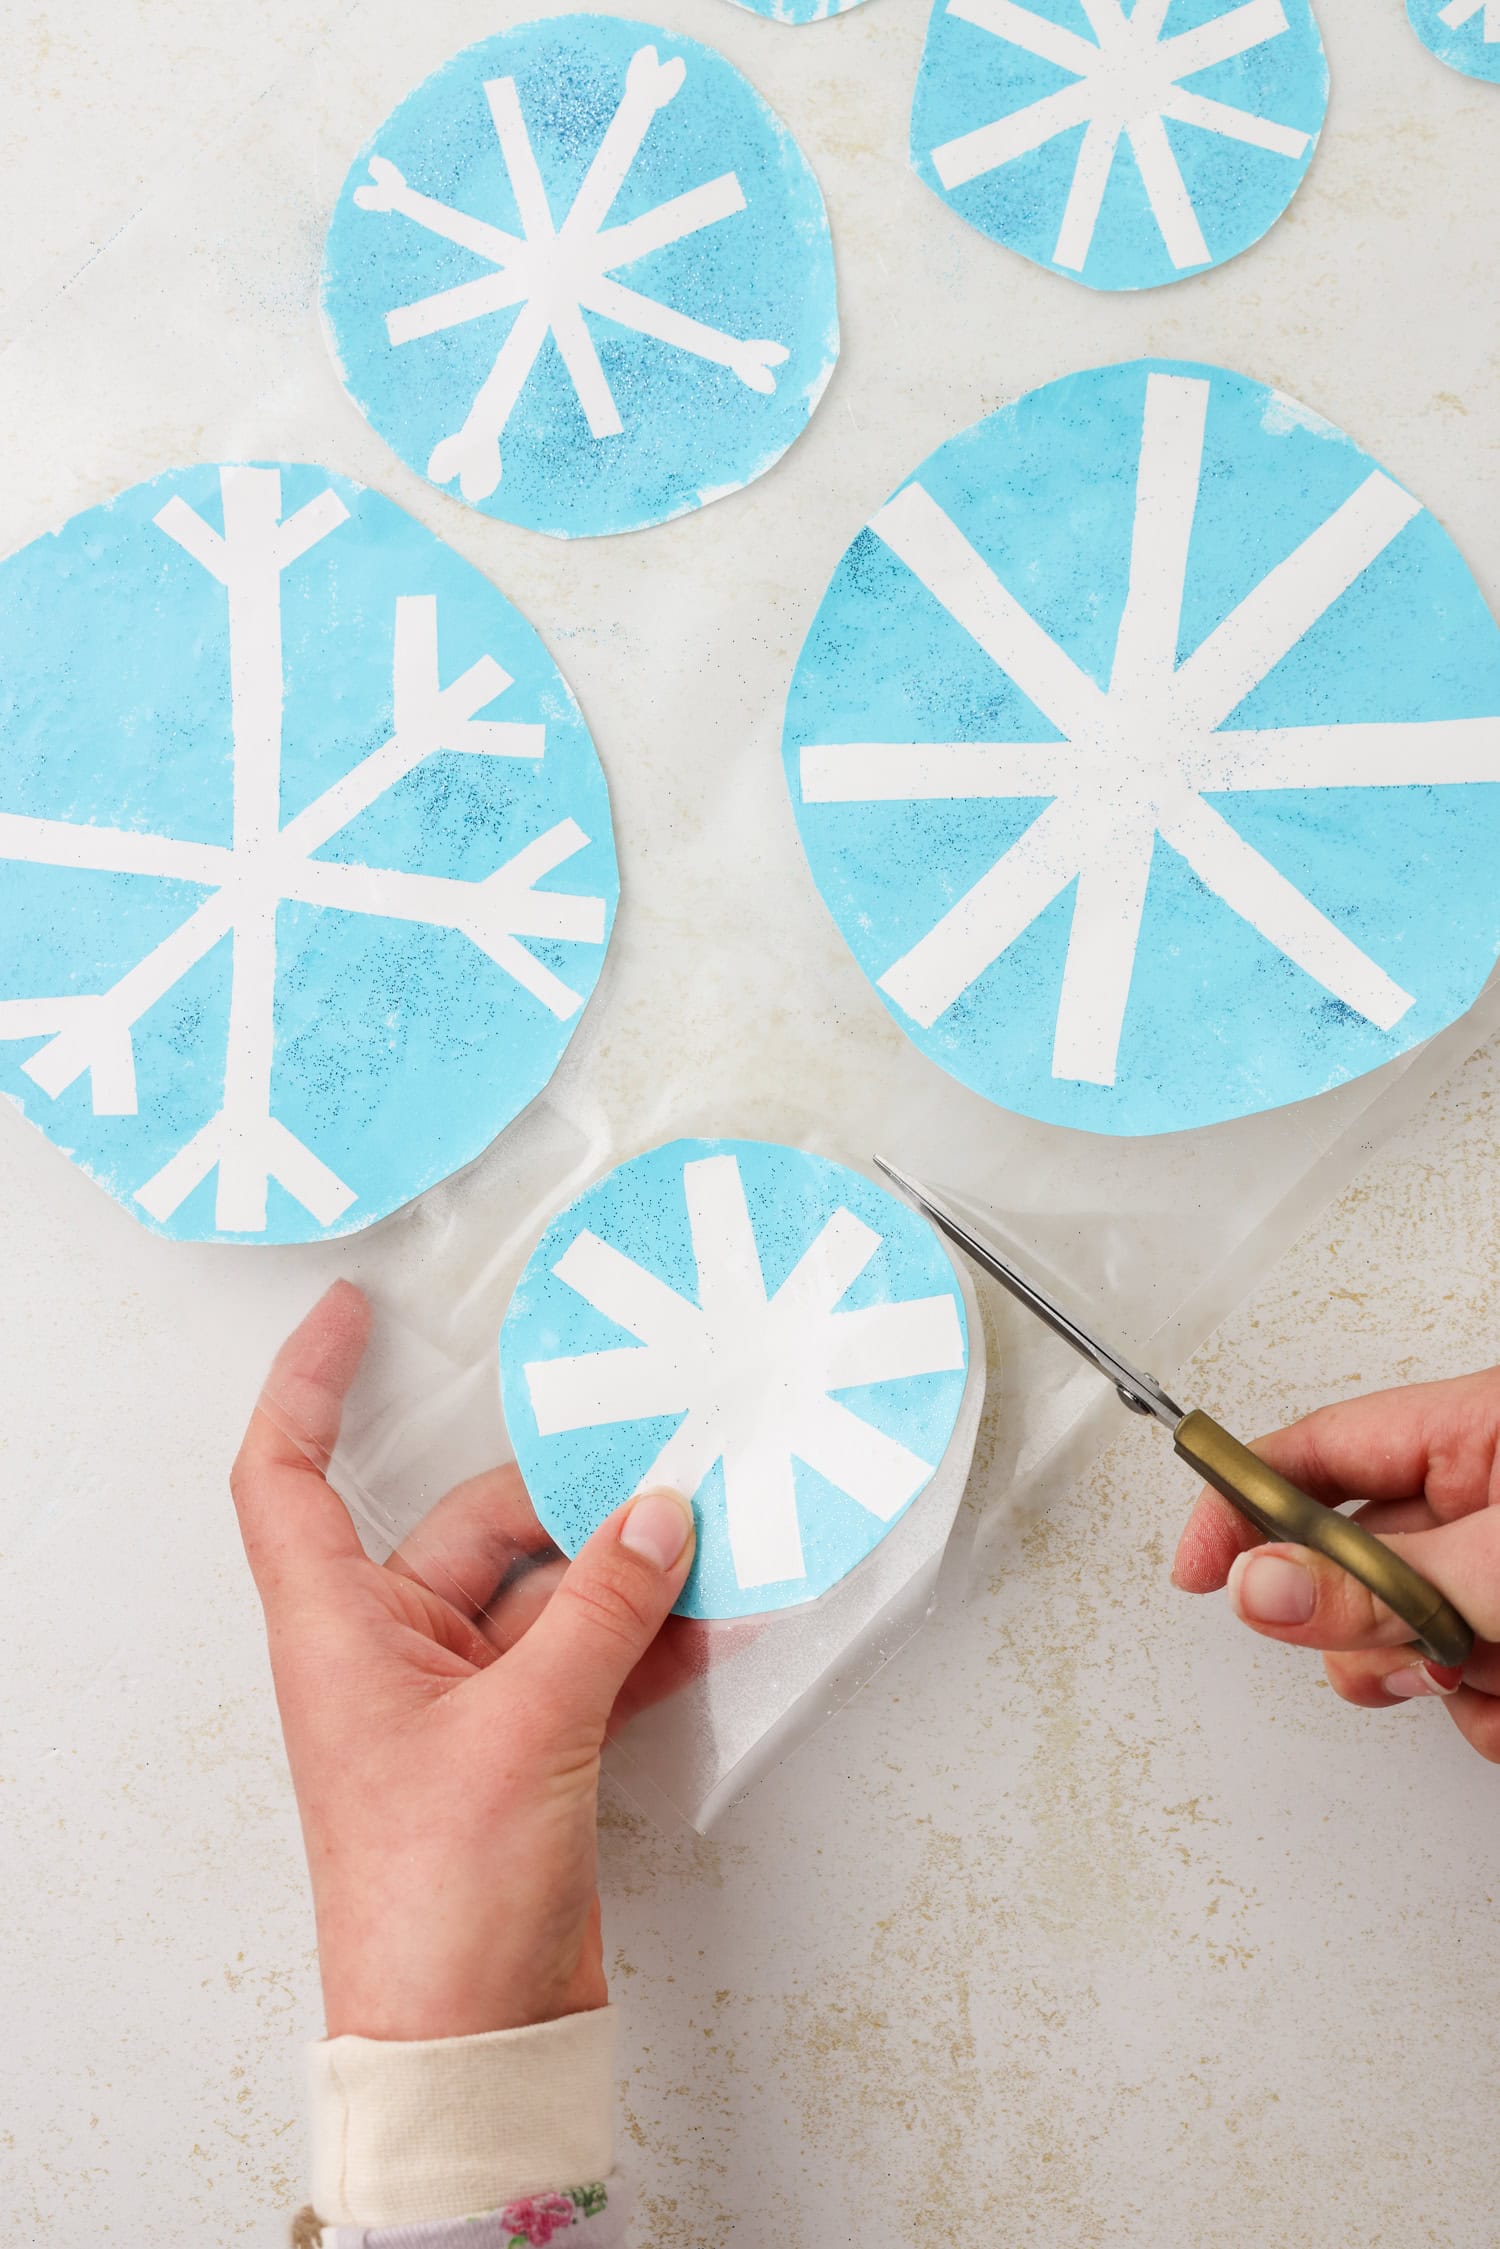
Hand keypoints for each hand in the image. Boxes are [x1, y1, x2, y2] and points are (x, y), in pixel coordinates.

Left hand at [230, 1280, 697, 2039]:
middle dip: (563, 1496)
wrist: (470, 2038)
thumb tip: (659, 1514)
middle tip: (654, 1459)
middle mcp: (391, 1651)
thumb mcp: (525, 1728)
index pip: (288, 1477)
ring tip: (707, 1531)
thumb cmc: (437, 1901)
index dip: (307, 1386)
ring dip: (621, 1566)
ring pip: (545, 1590)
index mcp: (338, 1631)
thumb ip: (601, 1608)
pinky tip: (712, 1616)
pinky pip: (586, 1653)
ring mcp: (462, 1699)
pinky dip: (646, 1635)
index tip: (352, 1311)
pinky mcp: (526, 1743)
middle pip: (471, 1526)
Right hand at [1172, 1368, 1499, 1759]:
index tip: (1198, 1567)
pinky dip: (1488, 1710)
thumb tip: (1258, 1586)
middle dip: (1367, 1627)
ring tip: (1489, 1673)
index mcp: (1477, 1434)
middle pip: (1353, 1564)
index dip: (1245, 1505)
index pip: (1317, 1454)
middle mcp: (1487, 1498)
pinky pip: (1469, 1686)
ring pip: (1408, 1639)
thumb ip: (1380, 1582)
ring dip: (1439, 1678)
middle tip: (1398, 1646)